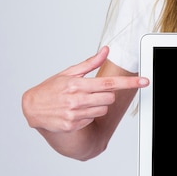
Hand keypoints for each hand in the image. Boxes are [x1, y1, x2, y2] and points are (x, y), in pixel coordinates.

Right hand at [22, 46, 147, 132]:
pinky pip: (92, 119)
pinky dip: (88, 115)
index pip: (110, 83)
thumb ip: (90, 63)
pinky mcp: (73, 125)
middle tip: (92, 92)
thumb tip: (105, 50)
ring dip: (98, 106)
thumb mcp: (68, 72)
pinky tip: (76, 111)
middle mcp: (77, 99)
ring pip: (103, 110)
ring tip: (82, 102)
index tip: (144, 81)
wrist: (32, 108)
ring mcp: (75, 113)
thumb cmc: (51, 88)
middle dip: (106, 94)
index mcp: (77, 84)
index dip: (129, 83)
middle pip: (110, 98)